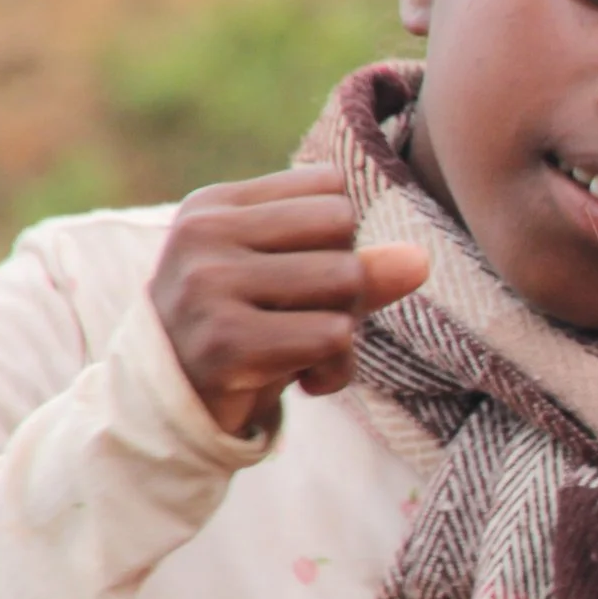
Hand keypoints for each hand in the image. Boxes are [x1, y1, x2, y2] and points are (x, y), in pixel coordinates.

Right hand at [150, 168, 430, 438]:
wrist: (178, 411)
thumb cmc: (247, 335)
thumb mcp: (299, 289)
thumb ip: (358, 264)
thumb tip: (419, 260)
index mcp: (214, 206)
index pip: (330, 187)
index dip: (337, 237)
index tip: (299, 277)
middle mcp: (204, 235)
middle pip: (341, 226)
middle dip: (347, 279)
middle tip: (309, 317)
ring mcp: (208, 286)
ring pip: (345, 278)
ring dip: (346, 328)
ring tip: (309, 350)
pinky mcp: (226, 342)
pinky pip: (334, 336)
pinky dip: (338, 368)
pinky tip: (305, 381)